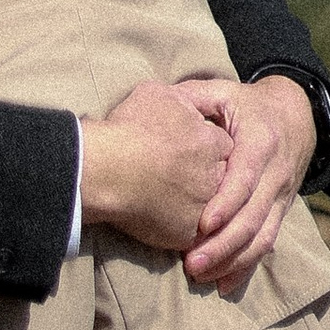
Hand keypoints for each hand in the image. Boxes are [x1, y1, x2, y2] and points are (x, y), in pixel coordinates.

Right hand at [81, 80, 234, 254]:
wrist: (106, 170)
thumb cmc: (129, 129)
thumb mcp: (156, 94)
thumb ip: (180, 98)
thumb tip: (181, 100)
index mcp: (211, 142)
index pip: (223, 147)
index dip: (205, 148)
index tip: (189, 151)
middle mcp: (215, 176)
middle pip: (220, 178)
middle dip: (204, 178)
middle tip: (180, 177)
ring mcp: (204, 208)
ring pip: (209, 208)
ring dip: (194, 205)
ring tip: (169, 201)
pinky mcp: (188, 235)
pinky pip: (191, 235)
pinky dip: (179, 229)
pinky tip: (161, 220)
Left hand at [180, 73, 317, 295]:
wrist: (297, 115)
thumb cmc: (249, 105)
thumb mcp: (224, 91)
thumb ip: (193, 96)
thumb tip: (160, 104)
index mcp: (260, 141)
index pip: (246, 178)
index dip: (226, 203)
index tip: (202, 224)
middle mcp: (275, 173)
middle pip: (254, 216)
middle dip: (225, 244)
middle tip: (192, 264)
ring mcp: (281, 196)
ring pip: (263, 236)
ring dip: (234, 260)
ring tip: (201, 275)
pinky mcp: (281, 211)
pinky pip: (267, 243)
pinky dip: (247, 267)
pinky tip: (225, 285)